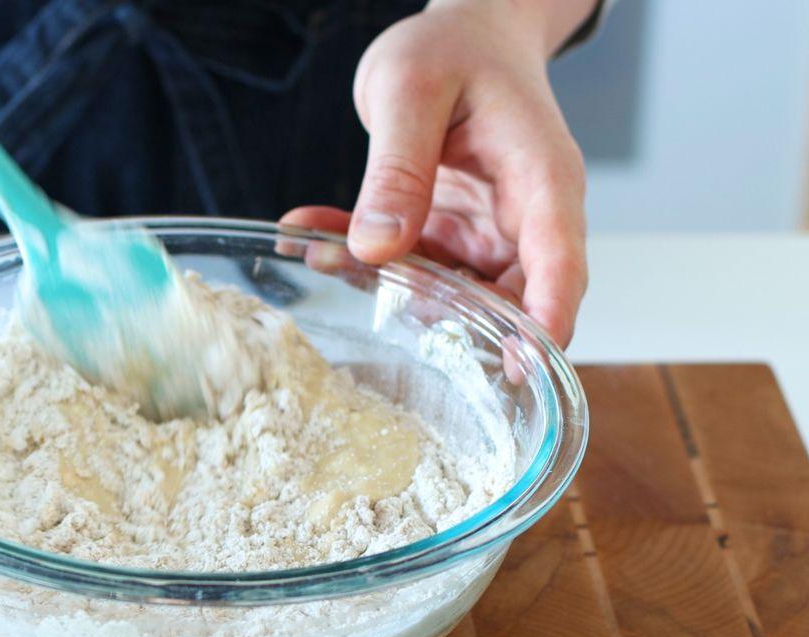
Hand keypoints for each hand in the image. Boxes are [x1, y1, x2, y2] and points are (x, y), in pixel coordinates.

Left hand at [282, 0, 590, 345]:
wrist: (466, 34)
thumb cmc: (456, 47)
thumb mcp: (411, 91)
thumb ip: (397, 168)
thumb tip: (379, 246)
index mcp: (541, 178)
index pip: (558, 264)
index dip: (543, 322)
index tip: (518, 369)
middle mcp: (524, 217)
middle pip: (509, 299)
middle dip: (446, 320)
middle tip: (380, 312)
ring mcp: (487, 232)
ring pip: (449, 293)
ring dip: (387, 287)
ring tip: (322, 254)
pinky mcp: (452, 235)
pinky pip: (411, 266)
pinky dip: (364, 260)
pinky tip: (313, 237)